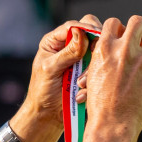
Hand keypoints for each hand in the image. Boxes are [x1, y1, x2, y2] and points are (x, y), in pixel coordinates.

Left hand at [14, 15, 101, 138]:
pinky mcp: (89, 72)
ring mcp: (81, 60)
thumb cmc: (42, 92)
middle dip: (95, 45)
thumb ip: (66, 52)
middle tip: (96, 56)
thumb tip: (81, 33)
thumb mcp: (50, 69)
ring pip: (98, 51)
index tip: (98, 35)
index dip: (87, 28)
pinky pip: (99, 68)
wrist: (48, 115)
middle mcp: (69, 47)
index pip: (74, 26)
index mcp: (55, 41)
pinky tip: (82, 91)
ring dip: (93, 66)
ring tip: (81, 83)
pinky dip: (94, 78)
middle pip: (90, 33)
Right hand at [81, 15, 141, 141]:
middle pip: (138, 22)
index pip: (114, 22)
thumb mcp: (94, 73)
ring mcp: (141, 61)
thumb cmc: (100, 103)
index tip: (122, 38)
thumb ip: (104, 56)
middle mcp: (124, 50)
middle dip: (140, 30)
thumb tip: (112, 46)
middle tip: (140, 41)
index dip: (119, 29)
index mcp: (105, 48)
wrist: (112, 123)